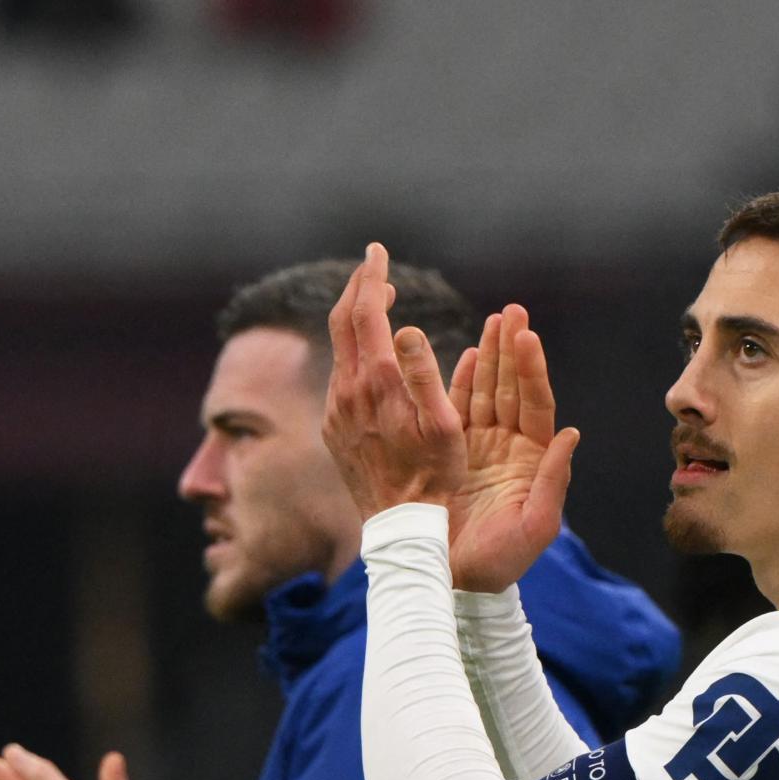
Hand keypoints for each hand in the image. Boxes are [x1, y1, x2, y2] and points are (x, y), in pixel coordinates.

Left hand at [322, 243, 467, 518]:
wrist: (400, 526)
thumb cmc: (435, 477)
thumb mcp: (445, 426)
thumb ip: (423, 372)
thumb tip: (404, 328)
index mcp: (377, 382)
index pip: (365, 313)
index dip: (372, 277)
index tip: (378, 252)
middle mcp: (348, 392)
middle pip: (342, 322)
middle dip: (358, 288)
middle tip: (374, 266)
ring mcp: (336, 411)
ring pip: (339, 350)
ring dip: (355, 321)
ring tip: (377, 305)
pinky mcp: (333, 429)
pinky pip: (340, 378)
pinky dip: (354, 353)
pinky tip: (371, 357)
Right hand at [445, 306, 580, 591]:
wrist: (458, 583)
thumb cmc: (502, 563)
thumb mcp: (536, 527)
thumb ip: (553, 481)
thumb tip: (571, 434)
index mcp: (532, 460)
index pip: (535, 406)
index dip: (531, 371)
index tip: (528, 337)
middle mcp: (510, 448)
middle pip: (513, 389)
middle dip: (513, 349)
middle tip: (513, 310)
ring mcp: (481, 448)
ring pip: (487, 393)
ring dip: (492, 356)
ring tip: (495, 319)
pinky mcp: (453, 455)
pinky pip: (459, 411)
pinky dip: (463, 382)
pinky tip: (468, 355)